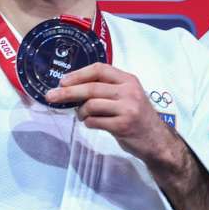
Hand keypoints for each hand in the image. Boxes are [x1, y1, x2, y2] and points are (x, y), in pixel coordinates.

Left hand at [45, 64, 175, 165]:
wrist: (157, 140)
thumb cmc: (138, 116)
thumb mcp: (128, 95)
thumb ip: (108, 88)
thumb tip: (73, 87)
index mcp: (129, 80)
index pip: (100, 69)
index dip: (78, 74)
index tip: (63, 81)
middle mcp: (129, 92)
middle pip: (91, 88)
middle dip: (67, 92)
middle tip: (51, 96)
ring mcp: (127, 109)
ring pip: (90, 105)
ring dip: (80, 112)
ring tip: (82, 116)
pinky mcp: (123, 126)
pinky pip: (94, 121)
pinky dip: (88, 123)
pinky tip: (92, 124)